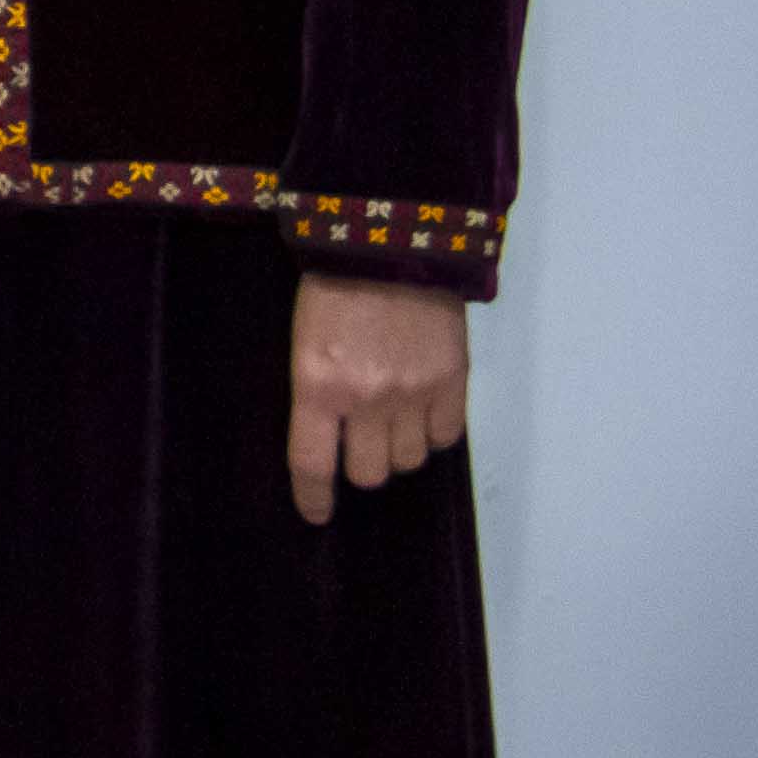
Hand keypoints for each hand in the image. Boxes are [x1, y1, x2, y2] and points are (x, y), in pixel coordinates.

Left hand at [286, 273, 468, 525]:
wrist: (389, 242)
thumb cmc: (332, 285)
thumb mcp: (304, 338)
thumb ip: (317, 389)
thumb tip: (329, 436)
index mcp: (318, 385)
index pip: (312, 463)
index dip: (314, 497)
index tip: (316, 514)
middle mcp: (367, 398)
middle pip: (368, 473)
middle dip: (360, 466)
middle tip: (359, 444)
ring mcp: (415, 392)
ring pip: (409, 460)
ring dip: (398, 449)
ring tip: (392, 420)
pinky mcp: (453, 381)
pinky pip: (446, 436)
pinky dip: (433, 432)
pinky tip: (423, 409)